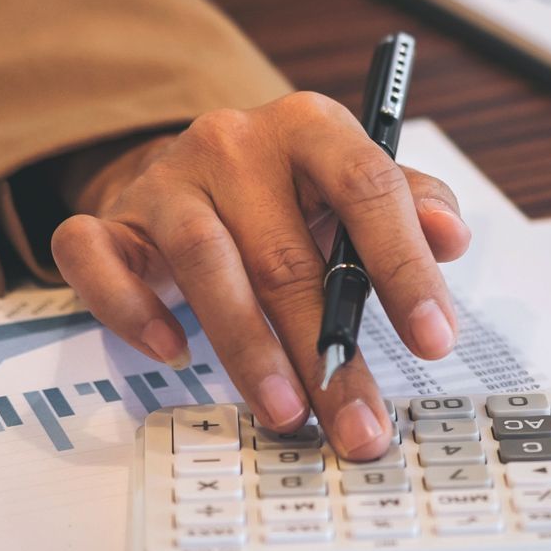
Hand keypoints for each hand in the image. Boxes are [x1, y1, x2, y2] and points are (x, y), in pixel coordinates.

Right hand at [50, 93, 469, 459]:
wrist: (194, 169)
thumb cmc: (293, 194)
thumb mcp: (357, 187)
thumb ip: (414, 204)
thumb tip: (451, 237)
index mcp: (310, 127)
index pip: (368, 188)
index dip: (406, 267)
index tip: (435, 341)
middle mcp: (234, 145)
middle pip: (288, 255)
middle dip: (330, 353)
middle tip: (358, 422)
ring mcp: (165, 181)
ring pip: (205, 265)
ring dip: (248, 350)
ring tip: (286, 412)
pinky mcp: (110, 220)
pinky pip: (100, 261)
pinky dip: (132, 309)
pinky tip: (173, 353)